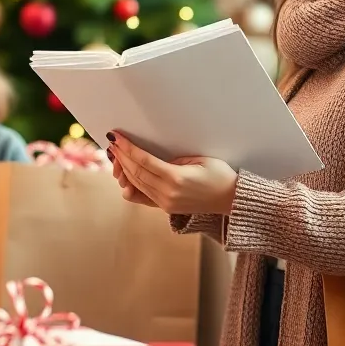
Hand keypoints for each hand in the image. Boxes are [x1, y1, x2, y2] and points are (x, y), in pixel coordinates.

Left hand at [109, 132, 237, 215]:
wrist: (231, 199)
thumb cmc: (219, 174)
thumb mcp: (198, 160)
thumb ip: (173, 160)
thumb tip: (150, 159)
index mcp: (177, 178)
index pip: (144, 161)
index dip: (128, 148)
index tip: (117, 137)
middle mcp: (168, 193)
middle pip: (136, 173)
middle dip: (122, 157)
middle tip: (113, 143)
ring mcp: (166, 203)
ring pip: (136, 185)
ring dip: (124, 169)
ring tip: (117, 156)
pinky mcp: (165, 208)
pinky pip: (142, 195)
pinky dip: (131, 184)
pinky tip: (125, 175)